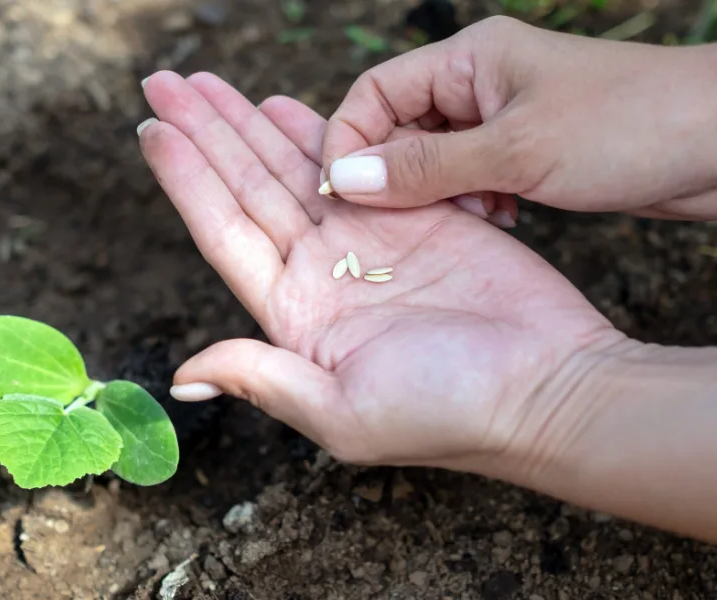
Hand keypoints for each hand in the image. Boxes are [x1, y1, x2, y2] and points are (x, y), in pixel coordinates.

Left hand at [137, 71, 623, 468]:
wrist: (548, 389)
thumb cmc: (449, 412)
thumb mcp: (341, 413)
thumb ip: (261, 380)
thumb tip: (184, 374)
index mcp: (294, 315)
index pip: (223, 233)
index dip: (184, 180)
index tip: (150, 131)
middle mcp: (321, 273)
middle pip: (248, 188)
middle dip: (206, 134)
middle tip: (164, 82)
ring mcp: (368, 240)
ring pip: (293, 168)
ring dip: (249, 124)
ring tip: (206, 84)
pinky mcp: (418, 214)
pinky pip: (359, 161)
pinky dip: (320, 132)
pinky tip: (283, 106)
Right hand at [321, 16, 716, 220]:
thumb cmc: (628, 127)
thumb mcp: (516, 150)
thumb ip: (425, 167)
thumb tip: (344, 179)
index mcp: (469, 59)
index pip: (376, 92)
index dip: (349, 140)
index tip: (343, 193)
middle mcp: (478, 83)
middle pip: (399, 128)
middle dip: (399, 176)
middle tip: (411, 218)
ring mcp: (502, 118)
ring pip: (433, 160)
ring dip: (439, 195)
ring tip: (477, 215)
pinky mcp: (524, 151)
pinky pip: (470, 178)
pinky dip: (474, 202)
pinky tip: (502, 218)